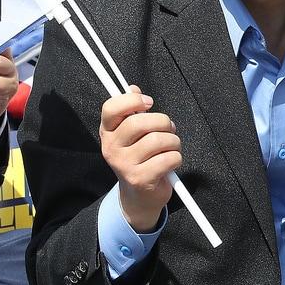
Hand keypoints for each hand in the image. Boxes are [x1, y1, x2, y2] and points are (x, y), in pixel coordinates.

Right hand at [100, 85, 179, 232]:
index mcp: (107, 132)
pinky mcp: (140, 179)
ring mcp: (124, 165)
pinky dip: (176, 158)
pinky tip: (171, 162)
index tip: (149, 102)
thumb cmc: (139, 159)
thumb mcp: (132, 135)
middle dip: (163, 122)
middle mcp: (111, 148)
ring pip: (158, 140)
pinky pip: (168, 158)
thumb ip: (131, 111)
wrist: (138, 196)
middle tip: (169, 129)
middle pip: (140, 123)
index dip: (132, 100)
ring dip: (173, 141)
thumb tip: (133, 87)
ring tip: (171, 147)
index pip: (111, 108)